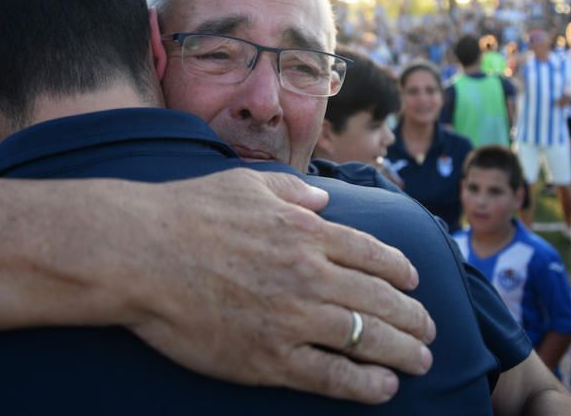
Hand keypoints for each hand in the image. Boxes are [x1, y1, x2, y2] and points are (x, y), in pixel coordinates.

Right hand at [125, 169, 434, 403]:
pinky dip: (363, 384)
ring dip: (402, 352)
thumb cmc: (187, 212)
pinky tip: (384, 388)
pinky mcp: (268, 358)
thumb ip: (291, 191)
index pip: (372, 255)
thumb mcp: (245, 183)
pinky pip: (330, 376)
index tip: (414, 284)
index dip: (401, 272)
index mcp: (306, 231)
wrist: (140, 253)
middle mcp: (309, 273)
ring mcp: (291, 318)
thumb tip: (323, 200)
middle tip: (430, 331)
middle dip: (414, 318)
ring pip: (366, 338)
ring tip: (421, 361)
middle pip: (380, 300)